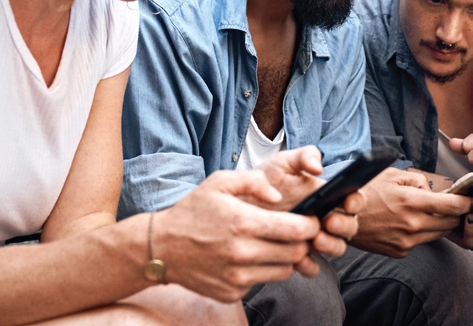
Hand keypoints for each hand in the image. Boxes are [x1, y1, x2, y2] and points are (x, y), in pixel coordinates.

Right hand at [152, 170, 320, 302]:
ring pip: (284, 271)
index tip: (310, 220)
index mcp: (243, 223)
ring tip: (271, 244)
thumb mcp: (219, 182)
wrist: (161, 247)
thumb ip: (254, 181)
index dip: (311, 224)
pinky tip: (249, 258)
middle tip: (295, 232)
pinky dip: (262, 271)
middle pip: (296, 253)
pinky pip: (262, 282)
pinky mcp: (232, 292)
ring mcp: (237, 277)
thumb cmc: (193, 211)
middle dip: (302, 241)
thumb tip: (278, 196)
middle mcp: (243, 254)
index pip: (297, 230)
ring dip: (285, 258)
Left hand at [253, 147, 362, 258]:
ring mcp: (315, 238)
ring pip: (336, 247)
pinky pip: (312, 267)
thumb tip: (319, 168)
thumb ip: (304, 156)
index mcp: (329, 195)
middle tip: (329, 222)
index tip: (347, 202)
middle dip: (344, 226)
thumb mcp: (284, 162)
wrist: (243, 202)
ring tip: (315, 240)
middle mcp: (326, 218)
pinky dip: (309, 266)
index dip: (356, 201)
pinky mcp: (299, 255)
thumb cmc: (269, 180)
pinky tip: (299, 260)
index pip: (353, 199)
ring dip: (331, 246)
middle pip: (349, 226)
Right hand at [351, 168, 472, 257]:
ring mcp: (407, 241)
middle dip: (455, 214)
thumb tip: (431, 190)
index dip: (466, 202)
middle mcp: (412, 224)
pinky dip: (422, 233)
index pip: (453, 206)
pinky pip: (421, 242)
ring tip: (433, 214)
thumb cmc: (366, 192)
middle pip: (450, 222)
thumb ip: (417, 180)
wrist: (340, 218)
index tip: (472, 199)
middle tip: (455, 206)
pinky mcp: (400, 252)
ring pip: (438, 234)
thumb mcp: (391, 175)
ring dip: (440, 224)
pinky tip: (411, 224)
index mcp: (412, 201)